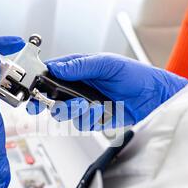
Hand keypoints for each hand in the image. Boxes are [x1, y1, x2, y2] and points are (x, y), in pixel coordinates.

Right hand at [27, 53, 187, 129]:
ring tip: (85, 105)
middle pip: (52, 95)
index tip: (34, 84)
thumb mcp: (108, 64)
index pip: (53, 71)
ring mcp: (85, 103)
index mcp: (80, 68)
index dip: (41, 78)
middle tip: (41, 102)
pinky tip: (101, 112)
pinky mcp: (93, 118)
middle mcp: (79, 86)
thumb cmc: (135, 75)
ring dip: (71, 110)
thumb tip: (58, 67)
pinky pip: (80, 123)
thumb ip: (82, 66)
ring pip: (63, 112)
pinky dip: (89, 119)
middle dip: (46, 100)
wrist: (153, 98)